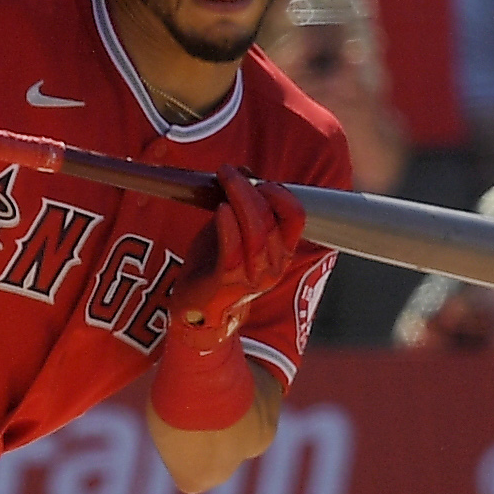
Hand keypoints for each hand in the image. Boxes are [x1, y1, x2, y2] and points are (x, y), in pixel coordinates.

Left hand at [147, 168, 301, 431]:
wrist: (196, 321)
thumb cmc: (211, 273)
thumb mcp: (228, 234)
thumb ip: (237, 208)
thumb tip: (242, 174)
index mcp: (281, 253)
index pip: (296, 215)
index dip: (279, 191)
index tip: (255, 177)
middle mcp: (274, 265)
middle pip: (275, 216)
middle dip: (252, 189)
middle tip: (229, 171)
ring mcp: (254, 277)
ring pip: (257, 229)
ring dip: (239, 198)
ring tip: (223, 180)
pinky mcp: (229, 284)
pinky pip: (233, 248)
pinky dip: (227, 223)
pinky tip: (218, 208)